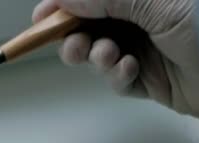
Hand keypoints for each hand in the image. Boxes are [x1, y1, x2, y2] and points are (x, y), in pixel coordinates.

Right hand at [34, 0, 198, 118]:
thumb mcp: (155, 1)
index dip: (64, 6)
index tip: (42, 18)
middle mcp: (143, 17)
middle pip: (90, 25)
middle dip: (74, 35)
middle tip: (71, 43)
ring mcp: (147, 47)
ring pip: (99, 54)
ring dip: (94, 57)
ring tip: (104, 56)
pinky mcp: (152, 78)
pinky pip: (119, 79)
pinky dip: (117, 76)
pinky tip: (129, 70)